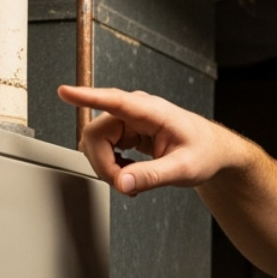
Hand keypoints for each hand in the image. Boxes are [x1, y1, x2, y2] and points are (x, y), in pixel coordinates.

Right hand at [56, 85, 246, 195]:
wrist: (212, 151)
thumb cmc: (204, 152)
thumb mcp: (183, 169)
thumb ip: (152, 176)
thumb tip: (123, 184)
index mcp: (151, 111)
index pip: (114, 100)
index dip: (87, 97)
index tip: (65, 92)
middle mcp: (135, 111)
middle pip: (96, 134)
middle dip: (103, 164)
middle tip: (124, 185)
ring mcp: (128, 121)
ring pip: (96, 143)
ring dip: (106, 167)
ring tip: (131, 181)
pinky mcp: (125, 132)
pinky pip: (103, 149)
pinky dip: (111, 166)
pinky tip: (128, 173)